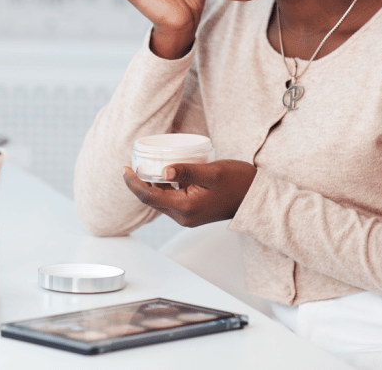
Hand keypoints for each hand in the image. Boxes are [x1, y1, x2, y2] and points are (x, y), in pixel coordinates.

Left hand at [122, 160, 256, 227]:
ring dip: (150, 186)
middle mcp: (183, 217)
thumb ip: (187, 171)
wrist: (256, 197)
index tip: (125, 168)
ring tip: (144, 166)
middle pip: (151, 200)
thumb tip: (163, 171)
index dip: (133, 183)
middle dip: (138, 183)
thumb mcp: (212, 172)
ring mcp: (188, 217)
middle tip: (132, 164)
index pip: (149, 196)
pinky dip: (163, 188)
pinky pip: (170, 200)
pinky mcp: (192, 213)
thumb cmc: (238, 182)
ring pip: (160, 200)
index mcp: (185, 208)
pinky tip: (163, 174)